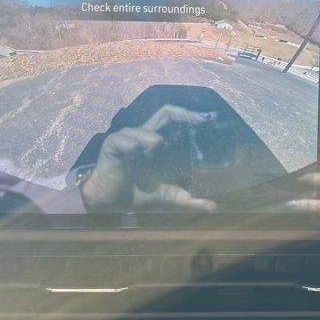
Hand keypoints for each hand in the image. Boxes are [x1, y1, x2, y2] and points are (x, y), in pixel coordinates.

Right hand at [80, 104, 216, 212]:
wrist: (107, 201)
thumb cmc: (135, 194)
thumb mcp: (166, 197)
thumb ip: (187, 200)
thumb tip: (212, 207)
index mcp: (156, 143)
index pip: (175, 120)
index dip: (191, 116)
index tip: (210, 119)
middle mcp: (144, 135)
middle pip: (166, 113)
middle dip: (184, 114)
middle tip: (200, 121)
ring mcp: (128, 137)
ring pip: (147, 129)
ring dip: (154, 139)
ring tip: (156, 151)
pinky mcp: (113, 144)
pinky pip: (127, 140)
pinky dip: (134, 145)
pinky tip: (134, 155)